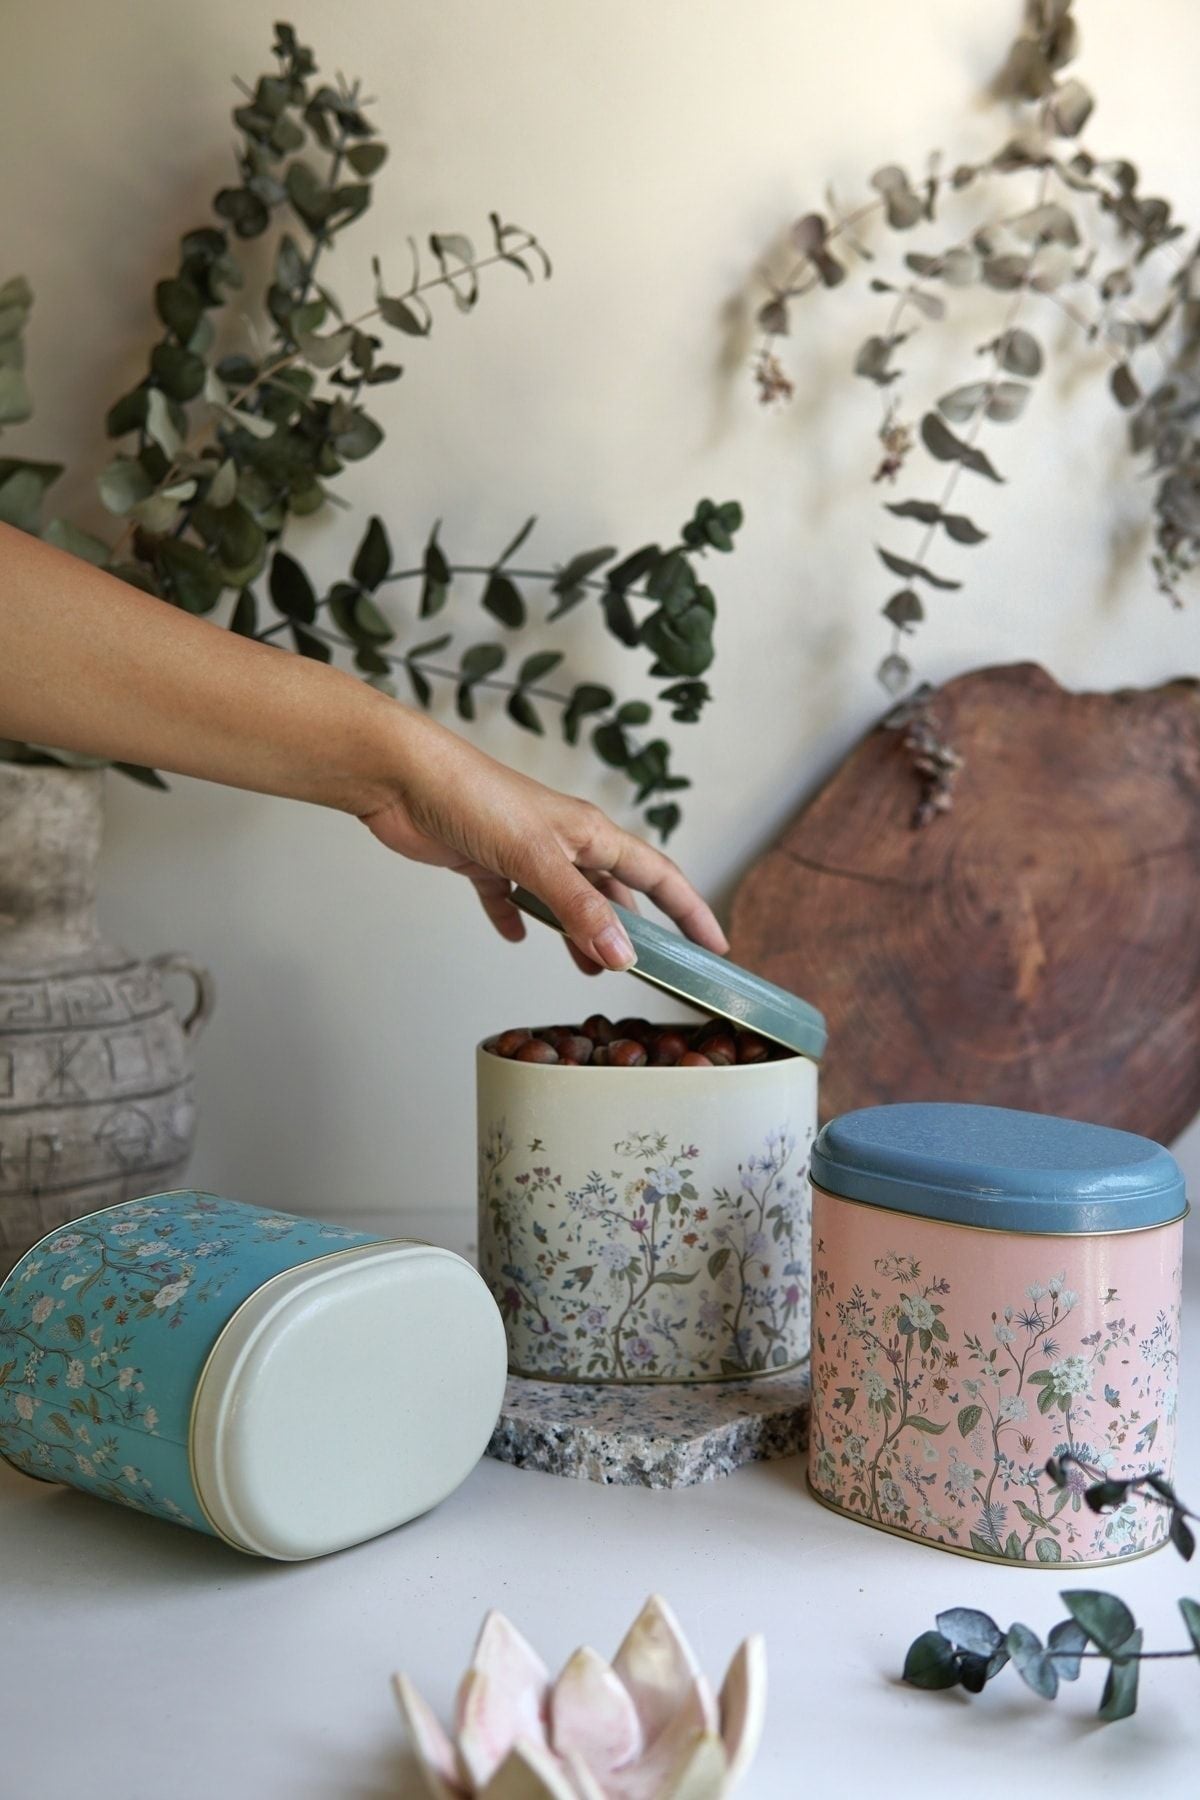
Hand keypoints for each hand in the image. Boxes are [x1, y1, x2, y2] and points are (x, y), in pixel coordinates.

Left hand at [360, 713, 727, 971]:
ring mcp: (524, 851)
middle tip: (656, 970)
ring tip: (591, 970)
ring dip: (581, 934)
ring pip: (567, 900)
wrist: (402, 777)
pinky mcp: (483, 861)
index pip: (657, 876)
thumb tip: (622, 956)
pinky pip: (508, 897)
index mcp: (590, 833)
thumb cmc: (473, 797)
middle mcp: (564, 841)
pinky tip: (516, 938)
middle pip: (615, 891)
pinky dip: (515, 919)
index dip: (690, 911)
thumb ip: (580, 909)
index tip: (715, 947)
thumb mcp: (537, 859)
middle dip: (636, 930)